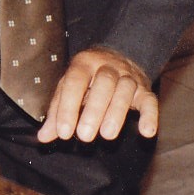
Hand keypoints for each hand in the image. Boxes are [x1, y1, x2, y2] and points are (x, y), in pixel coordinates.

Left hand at [37, 46, 158, 143]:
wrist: (118, 57)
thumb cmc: (87, 80)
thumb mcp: (68, 89)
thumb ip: (56, 112)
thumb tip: (43, 137)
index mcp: (84, 63)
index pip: (75, 82)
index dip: (68, 107)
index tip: (63, 133)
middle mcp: (108, 66)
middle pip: (103, 83)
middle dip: (94, 110)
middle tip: (84, 136)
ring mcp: (128, 77)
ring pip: (125, 90)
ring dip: (117, 113)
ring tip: (107, 136)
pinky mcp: (144, 89)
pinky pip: (150, 100)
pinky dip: (150, 115)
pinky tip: (146, 131)